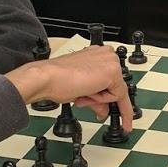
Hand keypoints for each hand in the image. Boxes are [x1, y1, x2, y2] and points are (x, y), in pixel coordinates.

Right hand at [5, 47, 132, 122]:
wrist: (48, 78)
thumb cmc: (57, 79)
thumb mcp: (83, 90)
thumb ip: (96, 98)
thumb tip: (103, 110)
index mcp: (97, 55)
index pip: (111, 80)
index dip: (110, 96)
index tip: (118, 111)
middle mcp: (105, 55)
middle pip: (114, 87)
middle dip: (101, 99)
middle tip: (84, 100)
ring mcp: (110, 61)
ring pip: (116, 92)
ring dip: (99, 99)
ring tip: (81, 93)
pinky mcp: (113, 71)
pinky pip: (116, 96)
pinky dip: (102, 99)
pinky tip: (87, 93)